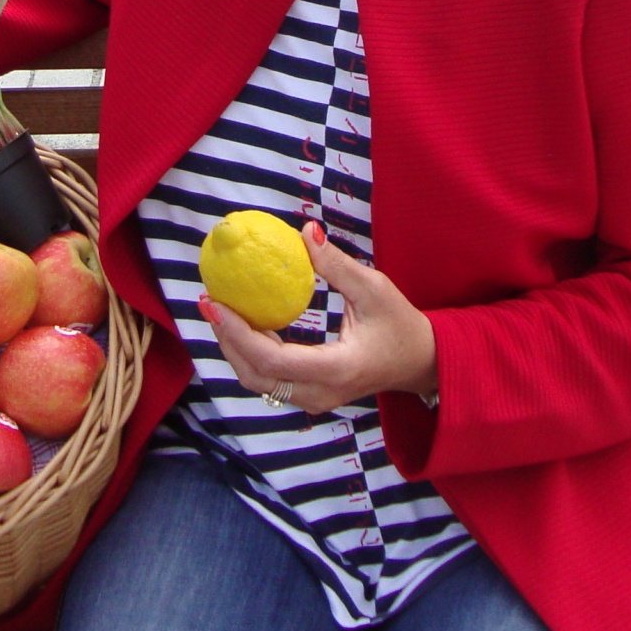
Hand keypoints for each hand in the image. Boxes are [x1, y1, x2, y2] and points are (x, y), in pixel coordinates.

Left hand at [202, 224, 437, 415]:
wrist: (420, 362)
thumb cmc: (400, 324)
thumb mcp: (374, 289)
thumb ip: (337, 265)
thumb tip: (305, 231)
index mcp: (337, 369)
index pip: (273, 359)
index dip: (237, 333)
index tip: (216, 303)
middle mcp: (320, 392)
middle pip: (256, 375)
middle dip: (226, 340)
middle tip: (209, 302)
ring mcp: (314, 399)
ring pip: (259, 382)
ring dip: (235, 348)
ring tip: (220, 311)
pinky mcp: (310, 395)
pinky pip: (270, 380)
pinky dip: (250, 354)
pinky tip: (243, 324)